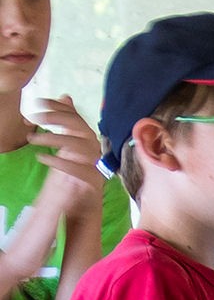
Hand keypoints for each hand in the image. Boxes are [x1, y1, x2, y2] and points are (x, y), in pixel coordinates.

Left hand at [28, 95, 101, 213]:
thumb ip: (66, 122)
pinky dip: (58, 161)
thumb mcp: (66, 143)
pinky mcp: (93, 181)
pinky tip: (41, 157)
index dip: (57, 107)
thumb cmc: (73, 171)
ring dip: (53, 139)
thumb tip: (66, 97)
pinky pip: (77, 168)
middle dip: (56, 118)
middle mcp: (94, 147)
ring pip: (79, 144)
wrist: (84, 202)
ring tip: (32, 139)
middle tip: (34, 118)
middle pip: (80, 126)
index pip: (75, 115)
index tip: (37, 102)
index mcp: (87, 137)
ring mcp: (96, 164)